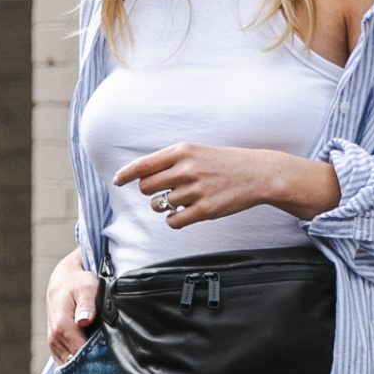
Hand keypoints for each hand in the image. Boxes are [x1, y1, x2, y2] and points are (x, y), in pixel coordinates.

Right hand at [46, 249, 99, 362]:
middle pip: (75, 363)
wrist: (63, 282)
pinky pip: (66, 363)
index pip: (80, 354)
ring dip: (86, 366)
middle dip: (93, 365)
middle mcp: (54, 339)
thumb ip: (86, 306)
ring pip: (70, 366)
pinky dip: (79, 364)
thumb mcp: (86, 289)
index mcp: (62, 327)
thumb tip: (84, 321)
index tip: (111, 357)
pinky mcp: (55, 347)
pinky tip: (92, 360)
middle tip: (110, 363)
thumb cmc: (78, 285)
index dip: (97, 358)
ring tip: (103, 363)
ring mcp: (53, 345)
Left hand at [115, 143, 339, 228]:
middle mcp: (186, 169)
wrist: (256, 173)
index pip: (143, 164)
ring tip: (177, 201)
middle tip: (163, 191)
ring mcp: (195, 190)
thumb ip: (170, 161)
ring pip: (159, 205)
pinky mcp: (204, 209)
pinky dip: (173, 220)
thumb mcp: (196, 152)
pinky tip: (182, 214)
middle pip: (146, 187)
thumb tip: (140, 176)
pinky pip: (174, 221)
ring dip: (162, 206)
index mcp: (182, 152)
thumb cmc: (223, 163)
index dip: (125, 174)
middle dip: (150, 192)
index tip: (117, 181)